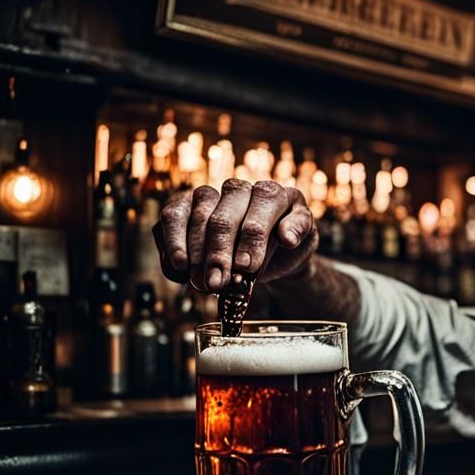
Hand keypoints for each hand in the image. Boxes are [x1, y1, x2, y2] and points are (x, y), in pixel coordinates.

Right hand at [152, 178, 316, 291]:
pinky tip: (178, 271)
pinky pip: (170, 219)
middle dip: (219, 255)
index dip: (252, 239)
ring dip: (194, 254)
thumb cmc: (287, 243)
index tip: (248, 267)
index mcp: (271, 193)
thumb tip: (287, 237)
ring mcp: (208, 196)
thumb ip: (298, 232)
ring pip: (193, 217)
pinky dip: (171, 245)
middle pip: (222, 218)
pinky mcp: (184, 207)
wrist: (271, 250)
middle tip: (217, 284)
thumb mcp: (304, 239)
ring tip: (200, 283)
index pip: (260, 208)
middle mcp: (238, 190)